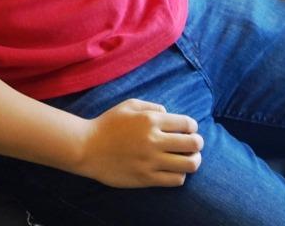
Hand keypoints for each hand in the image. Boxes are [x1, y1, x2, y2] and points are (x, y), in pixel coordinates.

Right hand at [75, 98, 203, 187]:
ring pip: (189, 164)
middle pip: (193, 144)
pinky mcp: (146, 178)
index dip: (193, 127)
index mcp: (151, 120)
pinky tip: (174, 170)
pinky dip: (180, 175)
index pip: (187, 124)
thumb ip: (152, 106)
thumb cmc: (108, 124)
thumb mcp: (129, 105)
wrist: (87, 148)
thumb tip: (169, 114)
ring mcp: (151, 161)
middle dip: (198, 143)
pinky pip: (175, 179)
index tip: (189, 130)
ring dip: (193, 160)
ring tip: (188, 159)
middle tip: (194, 145)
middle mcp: (154, 140)